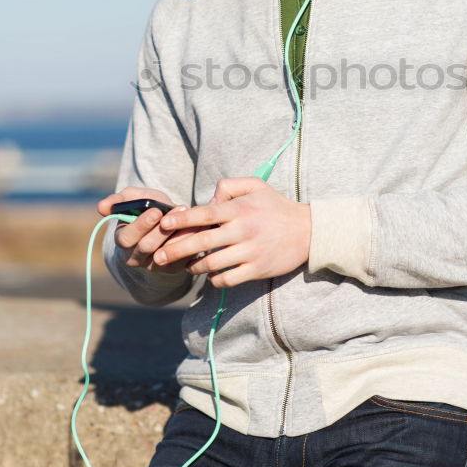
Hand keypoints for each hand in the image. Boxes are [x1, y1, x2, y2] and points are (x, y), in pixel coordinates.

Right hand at [97, 186, 212, 274]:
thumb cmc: (150, 207)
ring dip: (179, 234)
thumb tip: (100, 207)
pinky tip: (199, 228)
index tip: (156, 210)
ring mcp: (154, 265)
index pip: (127, 237)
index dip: (141, 224)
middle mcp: (135, 257)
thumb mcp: (136, 198)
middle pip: (146, 247)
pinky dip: (190, 242)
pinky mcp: (172, 269)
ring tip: (190, 218)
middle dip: (162, 229)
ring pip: (165, 253)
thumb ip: (119, 200)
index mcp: (123, 240)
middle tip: (178, 211)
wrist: (170, 221)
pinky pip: (181, 259)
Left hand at [152, 176, 311, 287]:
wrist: (308, 230)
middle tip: (158, 256)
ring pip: (212, 264)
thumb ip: (228, 187)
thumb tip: (207, 201)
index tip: (164, 225)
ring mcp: (250, 252)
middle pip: (202, 242)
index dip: (182, 219)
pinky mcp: (257, 270)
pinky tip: (210, 276)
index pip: (204, 214)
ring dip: (194, 267)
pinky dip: (214, 280)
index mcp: (240, 209)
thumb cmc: (276, 207)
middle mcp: (243, 230)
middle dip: (176, 250)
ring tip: (186, 266)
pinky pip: (228, 279)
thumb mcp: (256, 186)